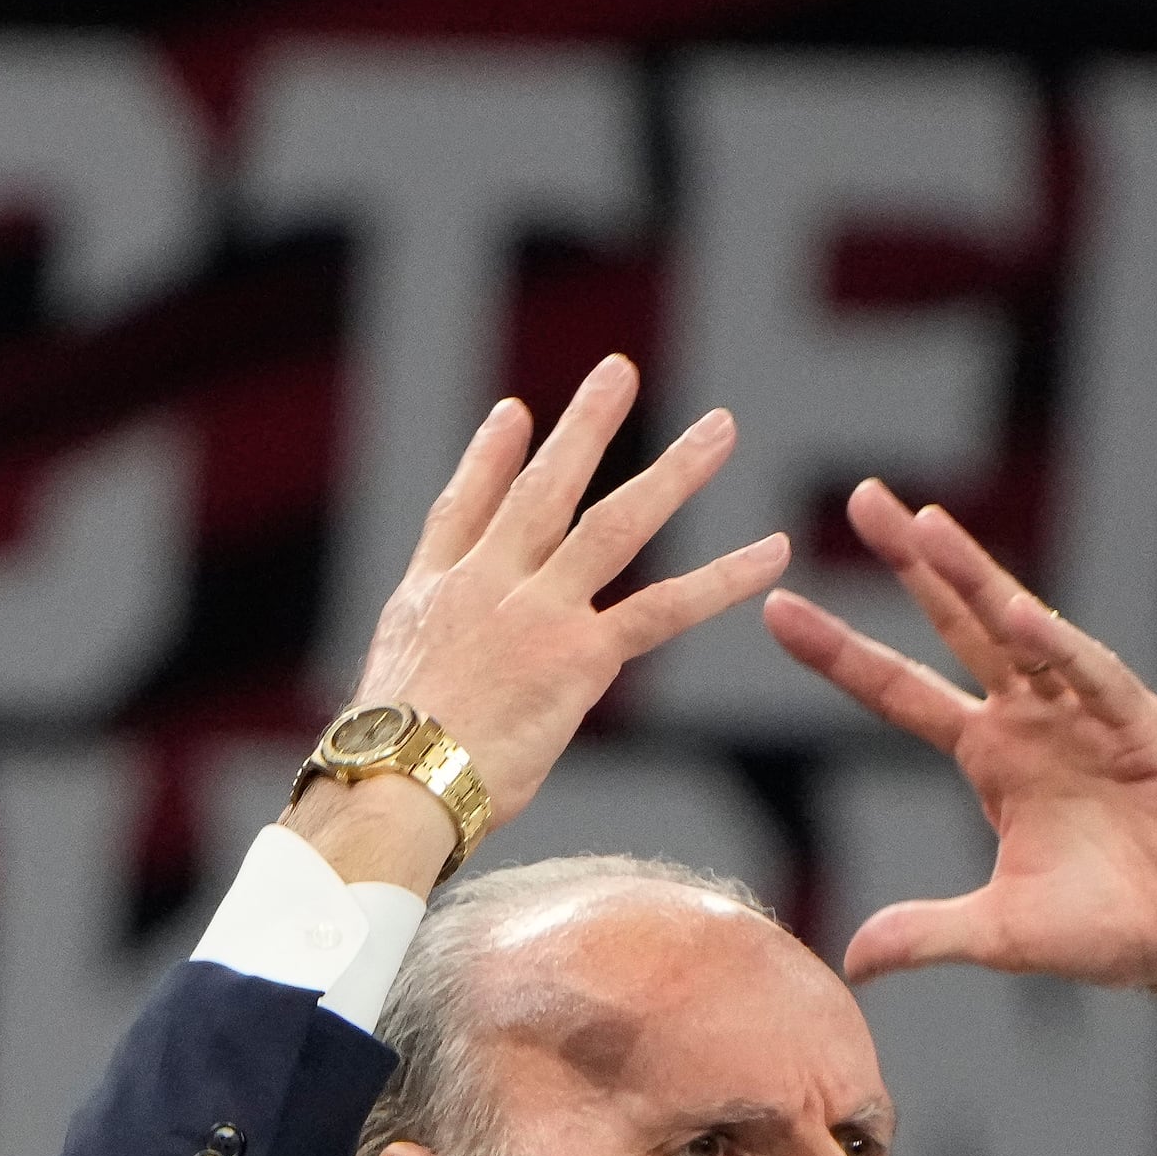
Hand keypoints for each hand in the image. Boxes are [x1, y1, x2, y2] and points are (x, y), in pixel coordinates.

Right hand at [285, 354, 791, 896]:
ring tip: (721, 428)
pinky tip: (772, 552)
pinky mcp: (577, 655)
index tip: (514, 415)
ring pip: (615, 525)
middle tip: (618, 373)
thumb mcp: (387, 691)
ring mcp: (536, 612)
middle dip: (584, 427)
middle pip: (541, 490)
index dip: (487, 458)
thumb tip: (435, 684)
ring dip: (674, 471)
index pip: (461, 510)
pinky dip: (722, 579)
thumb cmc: (384, 767)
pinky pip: (664, 607)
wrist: (395, 782)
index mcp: (432, 594)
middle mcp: (485, 585)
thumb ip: (425, 666)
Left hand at [766, 480, 1156, 1071]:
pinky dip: (1058, 648)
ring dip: (977, 577)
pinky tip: (1017, 614)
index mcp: (994, 756)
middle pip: (957, 625)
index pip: (899, 691)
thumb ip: (926, 935)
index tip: (777, 608)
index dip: (841, 652)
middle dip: (912, 563)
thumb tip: (849, 965)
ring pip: (1022, 630)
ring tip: (926, 524)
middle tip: (862, 496)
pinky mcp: (1144, 729)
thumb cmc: (1115, 929)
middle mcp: (1035, 719)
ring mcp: (1088, 716)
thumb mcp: (999, 934)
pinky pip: (1094, 679)